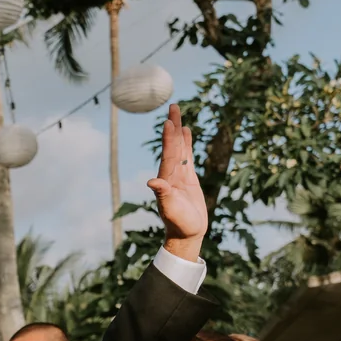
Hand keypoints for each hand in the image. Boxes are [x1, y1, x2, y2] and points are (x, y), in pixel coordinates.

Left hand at [147, 104, 206, 255]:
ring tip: (177, 113)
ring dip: (178, 131)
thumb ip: (163, 195)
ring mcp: (179, 174)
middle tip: (173, 106)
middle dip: (172, 126)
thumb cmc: (179, 224)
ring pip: (179, 148)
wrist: (186, 234)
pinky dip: (186, 143)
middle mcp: (170, 174)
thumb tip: (152, 182)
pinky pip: (187, 156)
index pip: (168, 154)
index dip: (168, 139)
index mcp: (166, 179)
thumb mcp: (171, 210)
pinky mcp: (188, 178)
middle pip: (172, 145)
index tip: (168, 122)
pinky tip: (186, 132)